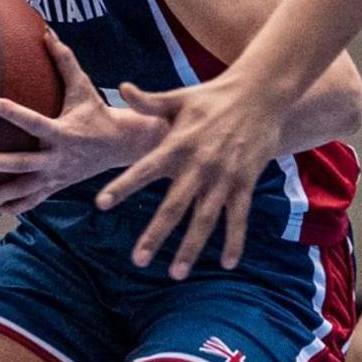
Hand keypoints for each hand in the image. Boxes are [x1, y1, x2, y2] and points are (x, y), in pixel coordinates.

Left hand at [0, 31, 168, 215]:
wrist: (122, 146)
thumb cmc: (97, 112)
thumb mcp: (83, 88)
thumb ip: (65, 61)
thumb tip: (46, 32)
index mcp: (64, 133)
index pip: (34, 122)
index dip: (13, 112)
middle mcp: (58, 158)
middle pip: (23, 164)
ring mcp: (56, 176)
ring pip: (23, 190)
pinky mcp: (56, 187)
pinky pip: (32, 201)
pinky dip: (13, 207)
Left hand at [96, 69, 287, 278]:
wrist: (261, 94)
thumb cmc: (212, 96)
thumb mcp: (178, 97)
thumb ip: (148, 101)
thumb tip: (121, 88)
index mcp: (176, 145)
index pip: (143, 170)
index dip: (122, 187)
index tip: (100, 204)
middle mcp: (198, 166)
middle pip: (173, 207)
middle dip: (155, 235)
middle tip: (138, 260)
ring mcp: (224, 178)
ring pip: (204, 220)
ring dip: (191, 248)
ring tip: (176, 273)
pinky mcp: (245, 183)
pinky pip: (238, 218)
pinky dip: (234, 241)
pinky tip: (226, 264)